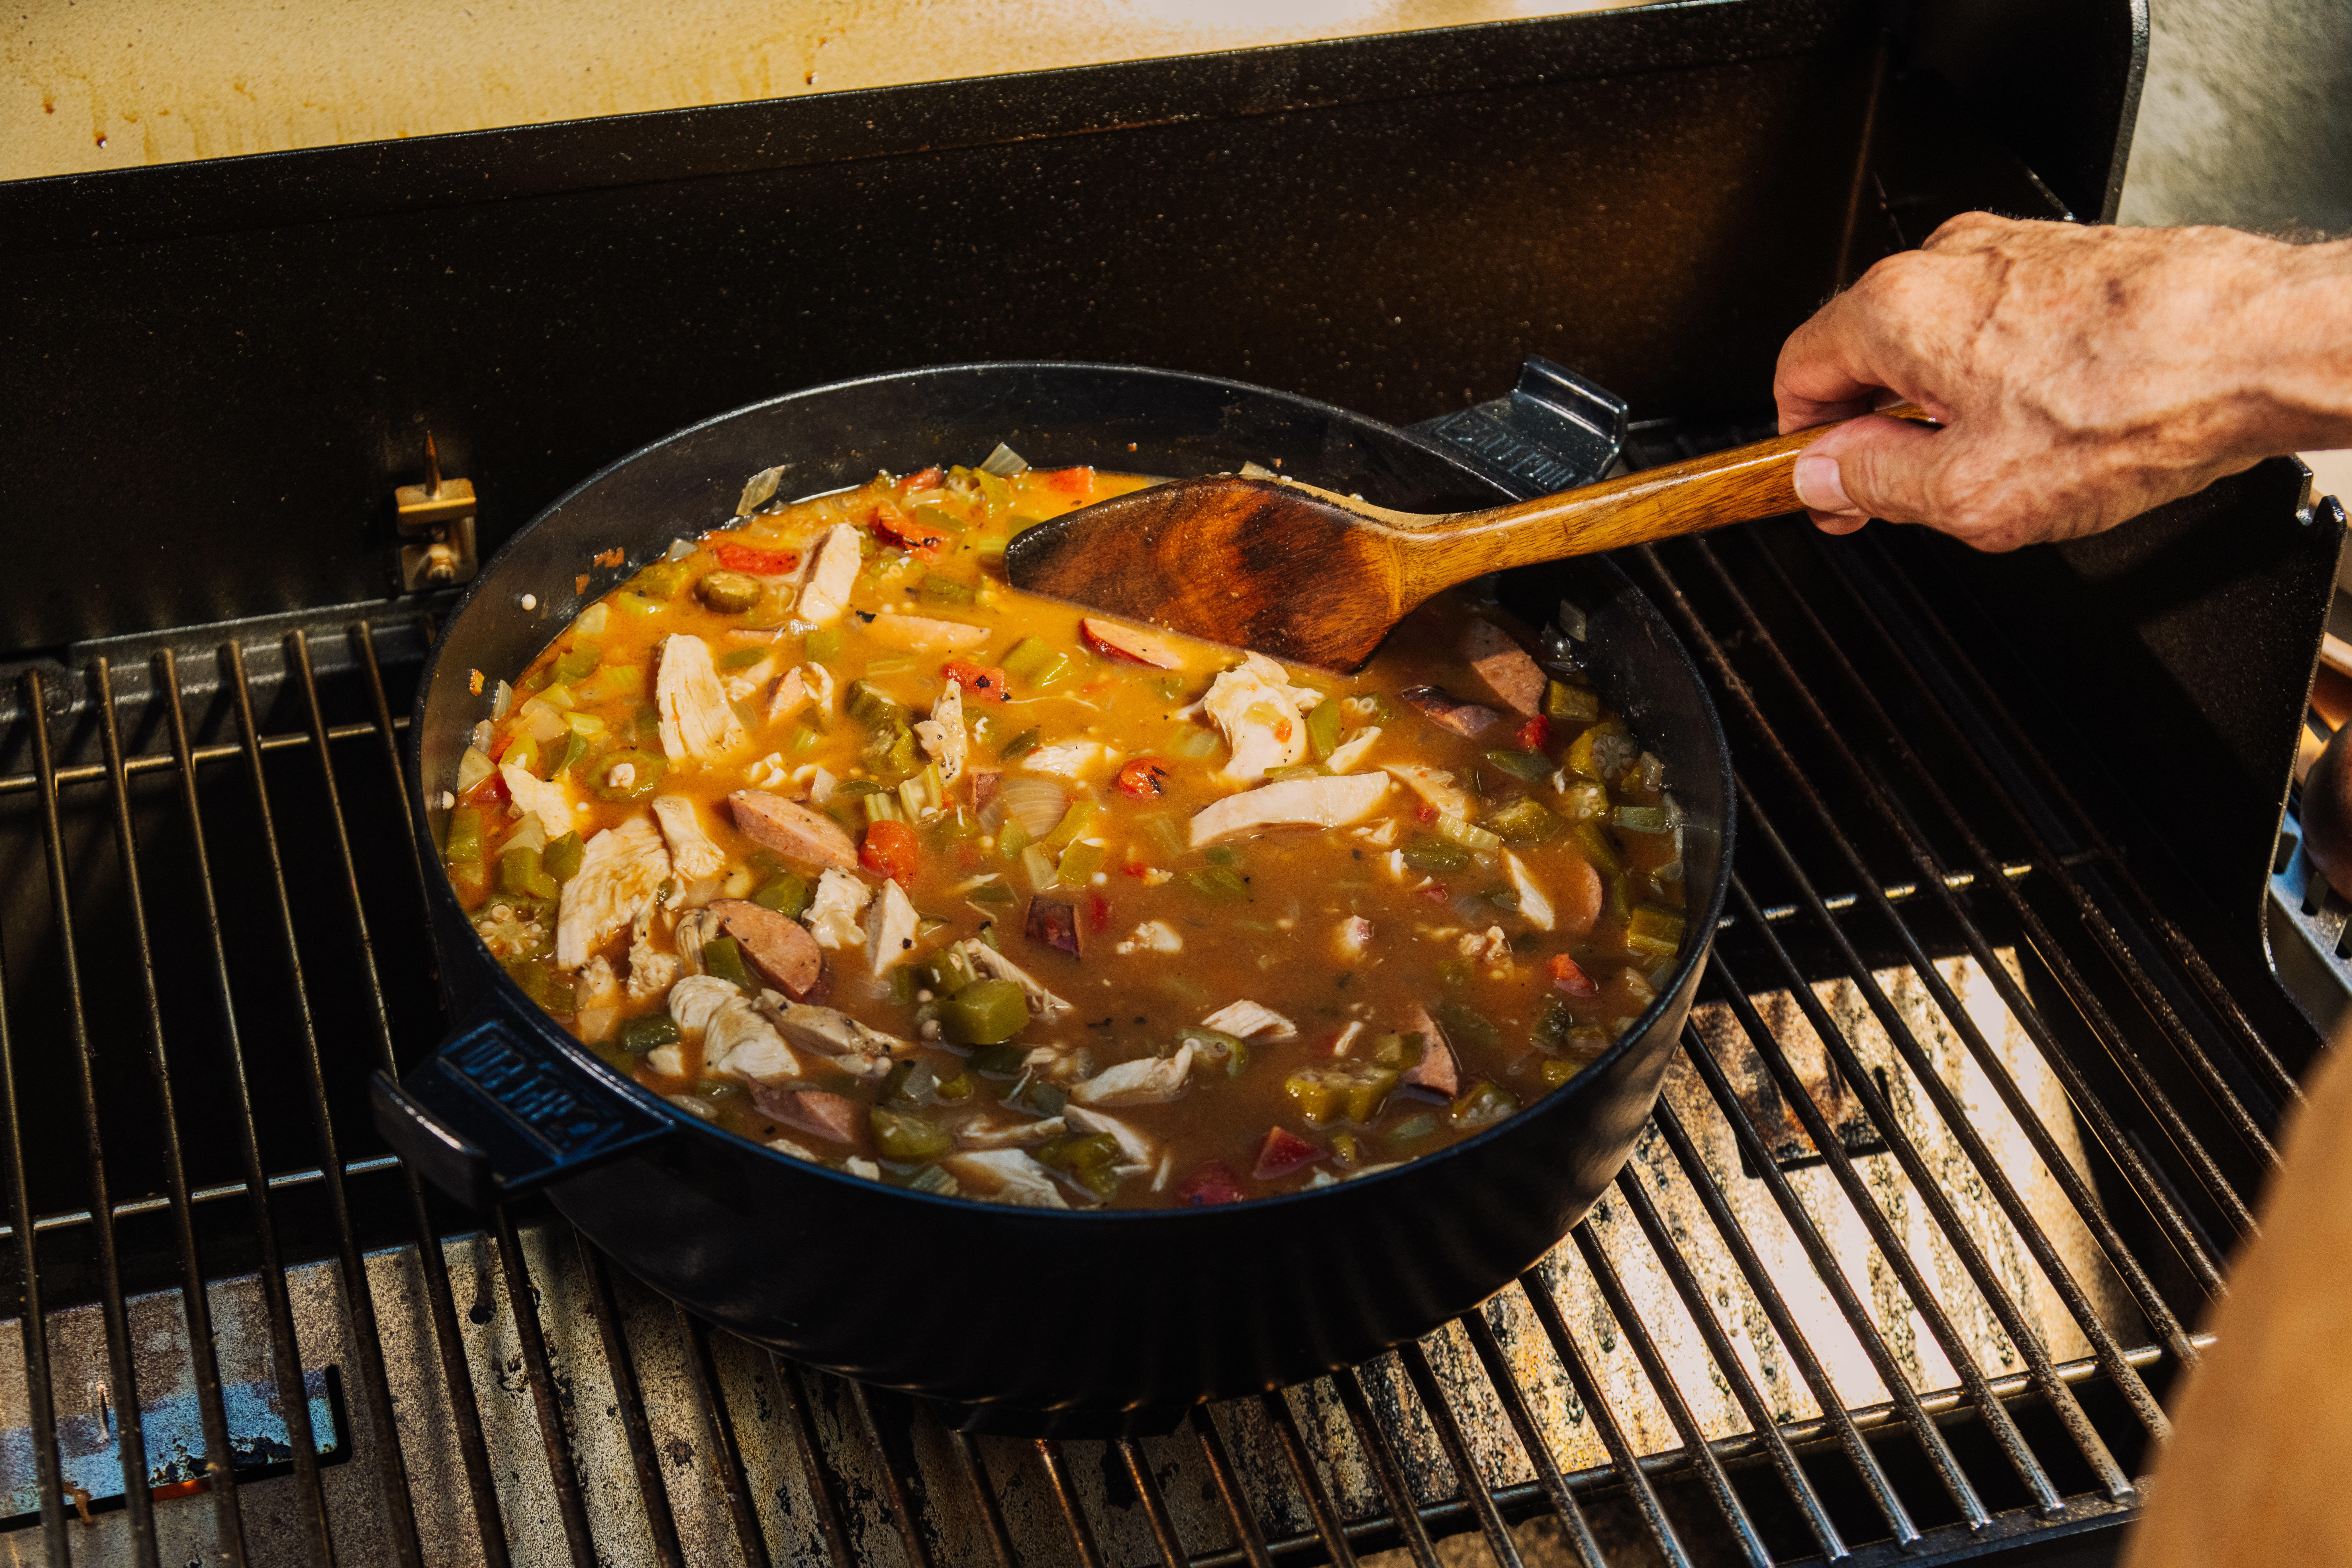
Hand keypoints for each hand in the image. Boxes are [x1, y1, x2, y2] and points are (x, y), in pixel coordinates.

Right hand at [1774, 213, 2351, 548]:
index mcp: (1898, 308)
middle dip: (1879, 428)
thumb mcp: (1969, 491)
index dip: (1801, 446)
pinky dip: (2007, 379)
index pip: (1798, 372)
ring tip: (2002, 461)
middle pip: (1868, 354)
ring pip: (1940, 341)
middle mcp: (1949, 261)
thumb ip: (1874, 484)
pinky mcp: (2070, 261)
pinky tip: (2055, 423)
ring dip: (1948, 405)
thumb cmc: (2135, 402)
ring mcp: (2013, 253)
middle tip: (1912, 494)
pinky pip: (2004, 327)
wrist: (2263, 346)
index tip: (1826, 490)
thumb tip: (1826, 478)